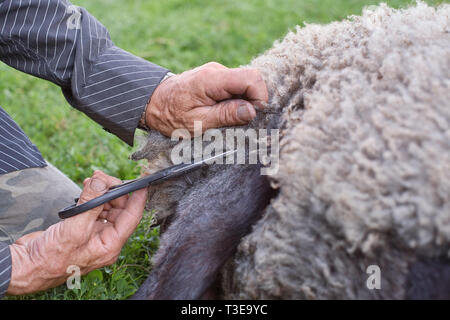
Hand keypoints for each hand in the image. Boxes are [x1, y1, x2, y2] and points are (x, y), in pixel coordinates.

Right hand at [7, 171, 146, 294]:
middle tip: (102, 176)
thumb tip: (101, 182)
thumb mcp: (74, 229)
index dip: (138, 198)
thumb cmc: (51, 258)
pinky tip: (87, 189)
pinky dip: (92, 198)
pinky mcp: (82, 229)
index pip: (132, 217)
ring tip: (93, 179)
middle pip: (120, 210)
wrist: (26, 267)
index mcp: (110, 245)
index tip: (143, 181)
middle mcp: (105, 240)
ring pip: (107, 208)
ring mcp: (93, 234)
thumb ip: (90, 204)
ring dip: (102, 192)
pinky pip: (94, 210)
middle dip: (114, 190)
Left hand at [144, 62, 268, 135]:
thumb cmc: (171, 116)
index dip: (260, 96)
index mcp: (212, 79)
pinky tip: (222, 112)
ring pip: (244, 84)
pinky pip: (235, 87)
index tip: (254, 115)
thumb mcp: (198, 122)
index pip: (251, 78)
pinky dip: (235, 101)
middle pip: (250, 80)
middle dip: (252, 102)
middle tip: (240, 121)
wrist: (152, 102)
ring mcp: (216, 72)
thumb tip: (252, 111)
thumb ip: (226, 115)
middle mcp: (216, 70)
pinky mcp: (216, 78)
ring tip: (226, 119)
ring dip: (243, 103)